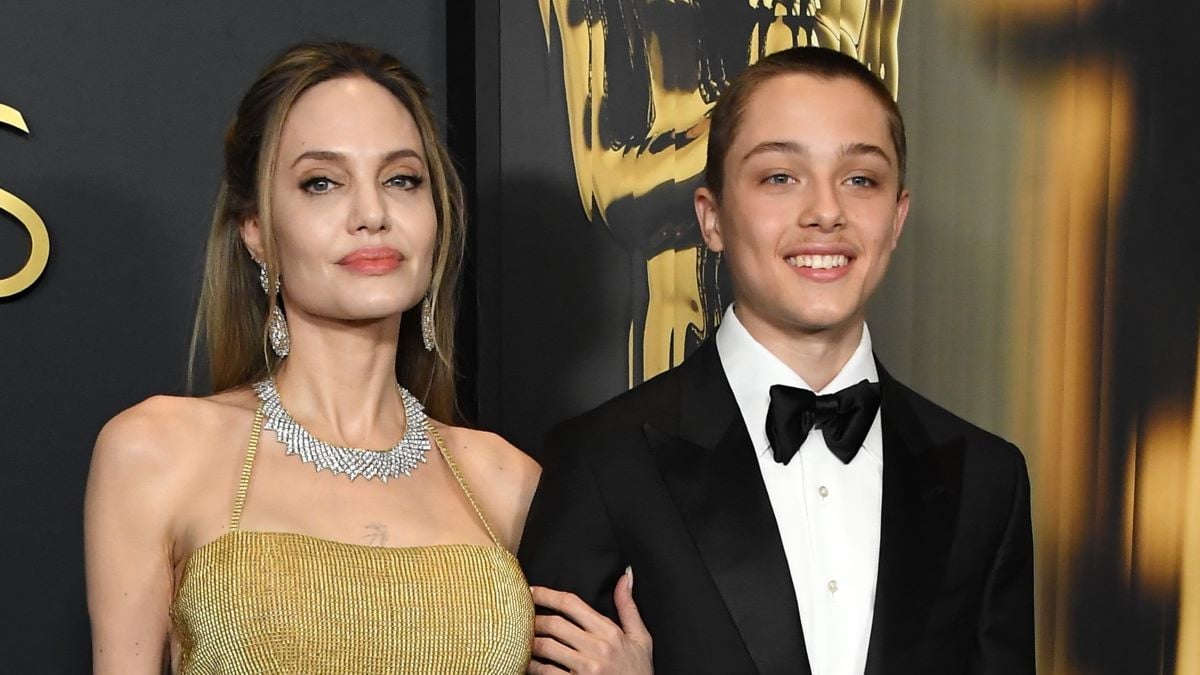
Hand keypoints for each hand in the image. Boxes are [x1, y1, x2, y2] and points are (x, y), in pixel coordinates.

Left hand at [528, 567, 652, 673]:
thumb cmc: (638, 671)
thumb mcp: (641, 638)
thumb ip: (628, 607)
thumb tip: (624, 576)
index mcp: (609, 631)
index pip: (571, 604)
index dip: (547, 594)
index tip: (530, 590)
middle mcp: (597, 648)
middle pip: (554, 624)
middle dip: (533, 617)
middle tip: (520, 615)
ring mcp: (586, 668)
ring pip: (547, 646)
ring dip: (530, 641)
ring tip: (520, 637)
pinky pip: (547, 672)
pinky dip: (533, 666)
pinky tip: (527, 662)